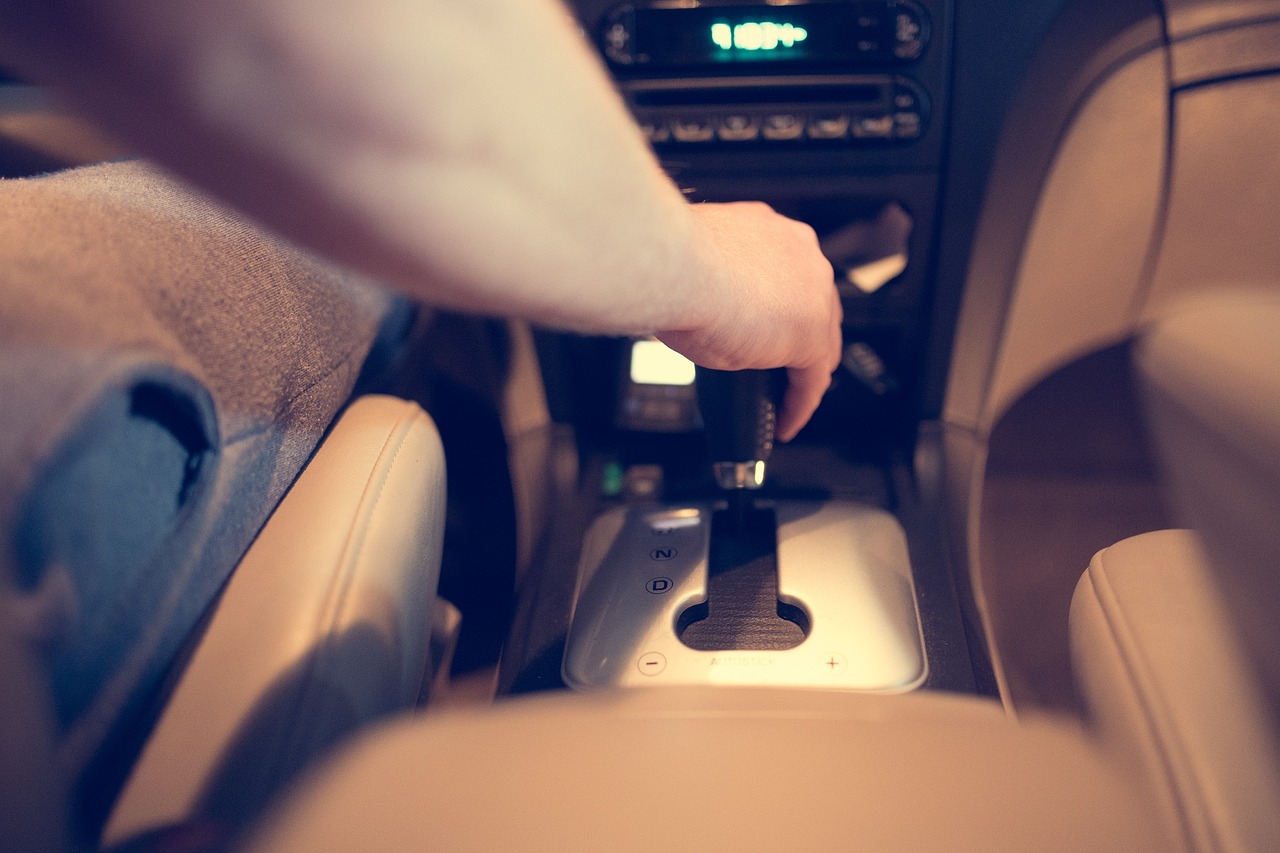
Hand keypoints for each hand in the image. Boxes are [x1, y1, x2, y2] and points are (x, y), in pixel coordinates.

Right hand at [657, 201, 841, 441]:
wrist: (676, 267)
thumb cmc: (673, 261)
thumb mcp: (700, 270)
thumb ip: (716, 287)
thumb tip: (702, 311)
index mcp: (774, 233)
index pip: (791, 276)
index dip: (781, 307)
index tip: (763, 326)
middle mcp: (801, 256)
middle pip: (815, 307)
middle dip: (799, 339)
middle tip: (777, 368)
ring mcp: (812, 295)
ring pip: (821, 344)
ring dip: (803, 373)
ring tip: (784, 400)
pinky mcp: (810, 337)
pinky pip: (812, 381)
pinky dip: (799, 405)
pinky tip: (785, 421)